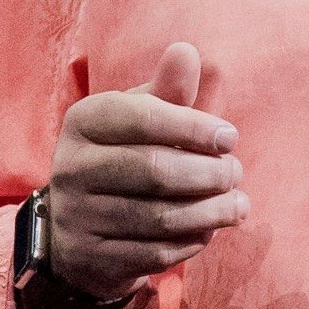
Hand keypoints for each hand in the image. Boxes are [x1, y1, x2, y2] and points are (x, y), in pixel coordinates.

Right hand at [41, 41, 251, 300]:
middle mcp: (71, 167)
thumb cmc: (125, 157)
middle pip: (154, 170)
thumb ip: (167, 91)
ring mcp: (76, 215)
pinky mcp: (91, 256)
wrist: (80, 229)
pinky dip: (190, 242)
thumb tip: (186, 52)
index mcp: (83, 122)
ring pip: (158, 217)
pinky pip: (153, 252)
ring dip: (210, 212)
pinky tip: (208, 230)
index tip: (231, 137)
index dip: (194, 127)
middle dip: (208, 173)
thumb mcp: (141, 119)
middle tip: (236, 173)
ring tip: (238, 204)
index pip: (141, 118)